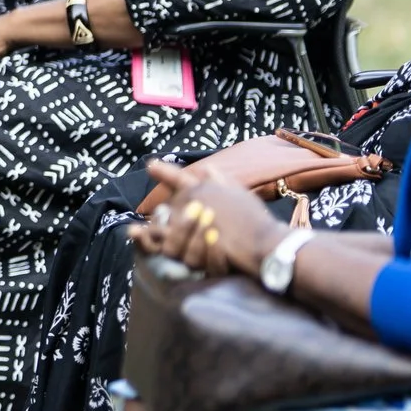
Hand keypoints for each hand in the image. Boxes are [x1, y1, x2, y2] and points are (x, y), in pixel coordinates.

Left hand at [131, 159, 284, 277]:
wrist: (267, 245)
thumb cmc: (256, 221)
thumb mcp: (240, 195)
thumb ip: (222, 181)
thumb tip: (208, 168)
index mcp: (207, 187)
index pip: (181, 177)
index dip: (165, 172)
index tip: (150, 165)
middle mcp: (197, 198)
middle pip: (170, 204)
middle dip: (164, 214)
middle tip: (153, 223)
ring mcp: (193, 218)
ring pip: (166, 223)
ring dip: (157, 230)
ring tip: (144, 234)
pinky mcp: (192, 238)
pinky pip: (167, 241)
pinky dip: (157, 242)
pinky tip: (150, 244)